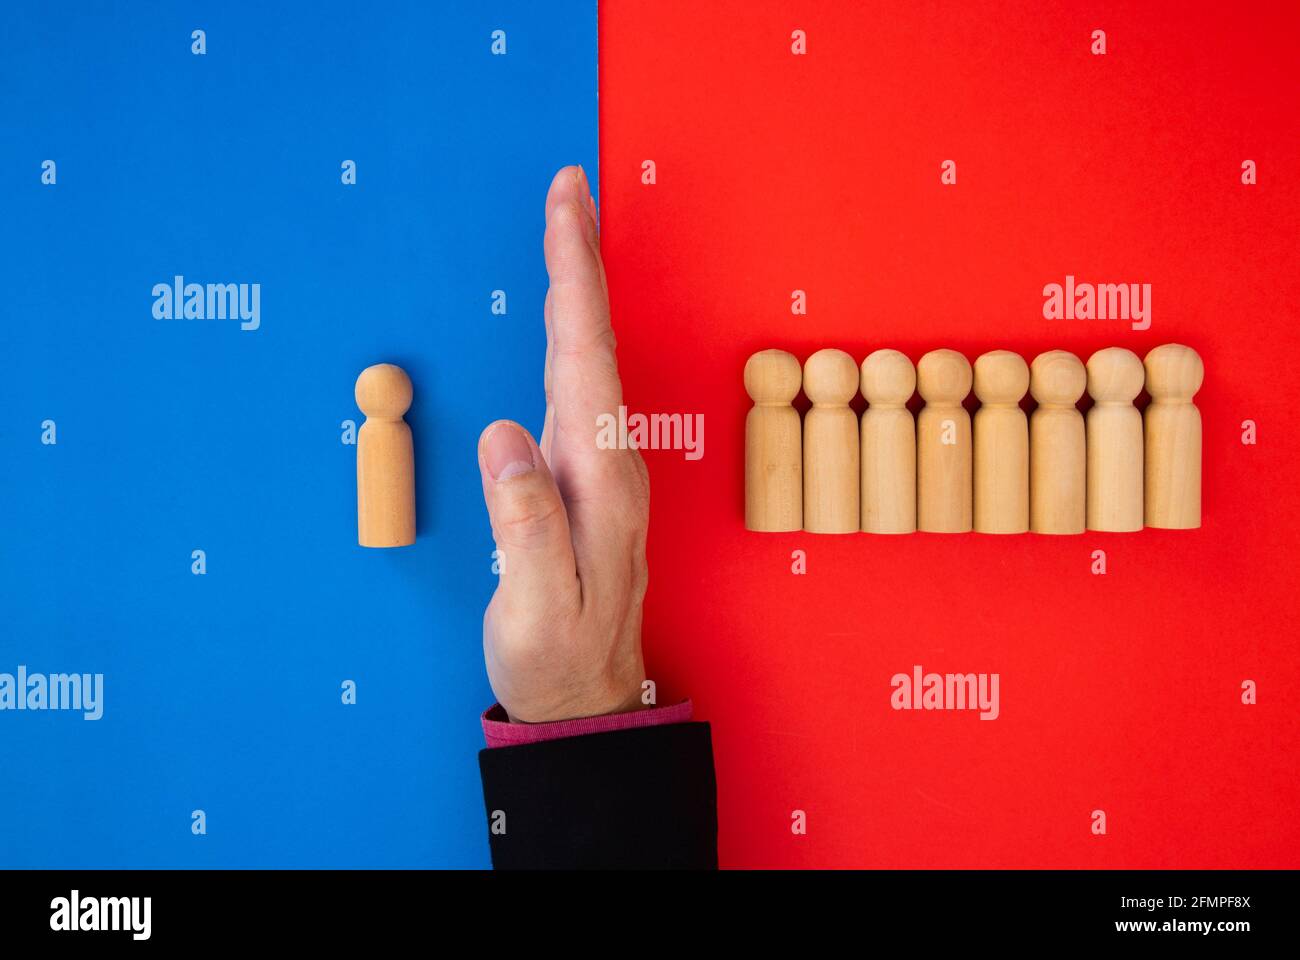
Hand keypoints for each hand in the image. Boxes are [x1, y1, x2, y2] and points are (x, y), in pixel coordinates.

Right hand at [476, 165, 649, 722]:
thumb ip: (526, 524)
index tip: (569, 208)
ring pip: (589, 359)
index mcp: (599, 478)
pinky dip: (571, 335)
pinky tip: (562, 319)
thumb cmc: (557, 655)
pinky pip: (579, 386)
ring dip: (578, 289)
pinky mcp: (585, 476)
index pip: (585, 359)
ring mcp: (600, 466)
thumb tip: (508, 436)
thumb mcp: (537, 605)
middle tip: (571, 187)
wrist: (587, 697)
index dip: (574, 278)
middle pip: (593, 342)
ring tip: (568, 229)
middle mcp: (609, 460)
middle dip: (580, 260)